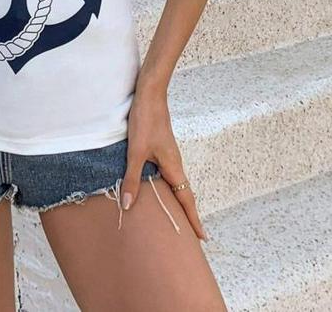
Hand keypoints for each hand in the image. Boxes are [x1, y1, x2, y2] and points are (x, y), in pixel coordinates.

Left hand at [120, 87, 207, 240]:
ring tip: (174, 216)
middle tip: (190, 235)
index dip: (193, 219)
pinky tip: (155, 187)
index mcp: (173, 167)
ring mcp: (168, 155)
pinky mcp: (160, 147)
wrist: (150, 94)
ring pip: (174, 183)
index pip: (186, 199)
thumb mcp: (136, 151)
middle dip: (187, 214)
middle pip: (183, 194)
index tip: (203, 238)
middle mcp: (174, 163)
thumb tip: (128, 206)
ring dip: (176, 200)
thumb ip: (132, 178)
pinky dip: (165, 186)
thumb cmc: (145, 121)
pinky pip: (166, 173)